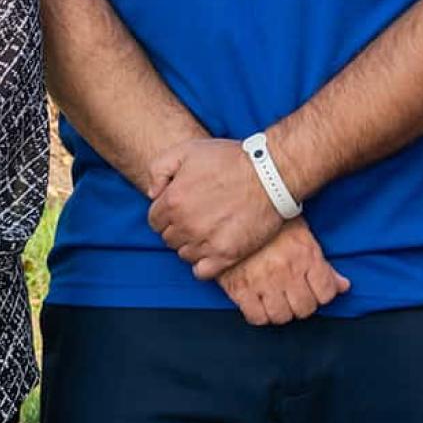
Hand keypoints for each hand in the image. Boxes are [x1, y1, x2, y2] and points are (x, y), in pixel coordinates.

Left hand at [146, 136, 285, 278]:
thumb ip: (159, 168)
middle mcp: (186, 225)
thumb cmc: (230, 159)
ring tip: (208, 229)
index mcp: (173, 200)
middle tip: (198, 216)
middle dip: (178, 228)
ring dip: (192, 244)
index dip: (166, 214)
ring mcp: (205, 242)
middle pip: (169, 238)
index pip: (155, 220)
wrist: (269, 174)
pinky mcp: (226, 255)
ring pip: (184, 254)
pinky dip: (203, 264)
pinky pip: (201, 272)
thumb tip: (153, 194)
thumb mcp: (187, 149)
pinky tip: (212, 249)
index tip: (182, 208)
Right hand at [216, 218, 348, 325]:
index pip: (326, 293)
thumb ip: (324, 265)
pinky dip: (260, 315)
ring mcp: (262, 281)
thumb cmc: (269, 221)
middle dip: (302, 304)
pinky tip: (260, 303)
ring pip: (281, 316)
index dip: (322, 294)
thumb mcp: (302, 235)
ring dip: (281, 311)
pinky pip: (256, 317)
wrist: (232, 210)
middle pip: (305, 308)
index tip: (315, 290)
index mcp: (305, 255)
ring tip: (277, 299)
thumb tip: (344, 286)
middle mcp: (286, 271)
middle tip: (295, 295)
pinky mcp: (239, 288)